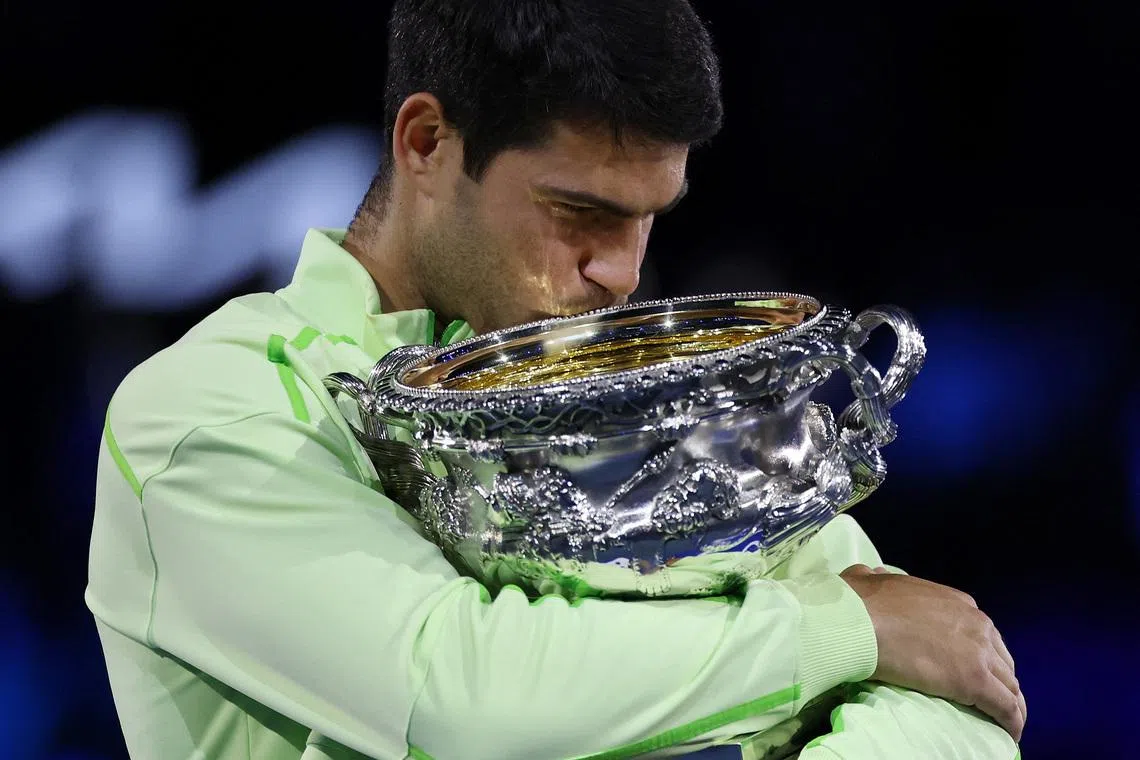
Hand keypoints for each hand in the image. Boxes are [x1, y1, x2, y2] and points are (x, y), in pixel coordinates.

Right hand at [839, 564, 1026, 741]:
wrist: (858, 621)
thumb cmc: (860, 602)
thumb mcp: (874, 580)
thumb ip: (880, 580)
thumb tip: (873, 578)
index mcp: (957, 603)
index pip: (983, 635)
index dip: (981, 655)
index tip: (972, 670)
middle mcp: (976, 624)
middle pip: (1002, 660)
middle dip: (1000, 680)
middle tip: (990, 700)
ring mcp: (979, 652)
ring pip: (1010, 685)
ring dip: (1009, 704)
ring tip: (1003, 722)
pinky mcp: (976, 680)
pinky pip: (1006, 707)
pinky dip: (1011, 722)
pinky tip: (1009, 733)